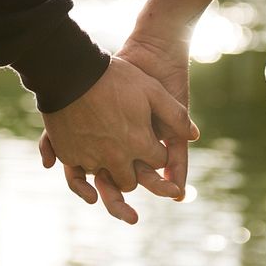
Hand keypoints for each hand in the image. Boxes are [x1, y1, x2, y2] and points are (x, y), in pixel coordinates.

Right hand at [39, 49, 196, 222]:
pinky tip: (90, 193)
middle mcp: (117, 157)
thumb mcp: (152, 90)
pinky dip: (83, 187)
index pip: (157, 161)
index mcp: (139, 143)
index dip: (158, 153)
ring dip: (114, 185)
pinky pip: (77, 179)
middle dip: (139, 175)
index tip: (155, 146)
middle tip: (139, 168)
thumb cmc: (115, 78)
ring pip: (108, 183)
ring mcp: (92, 158)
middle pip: (132, 180)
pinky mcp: (70, 155)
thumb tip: (195, 135)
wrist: (74, 72)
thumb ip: (175, 114)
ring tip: (117, 188)